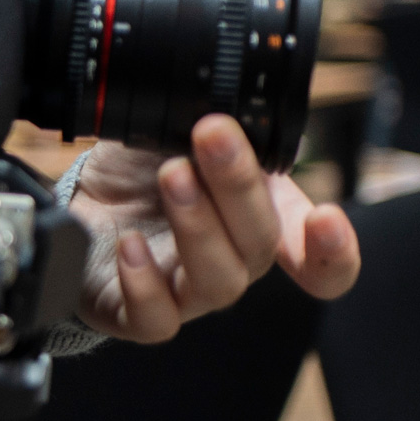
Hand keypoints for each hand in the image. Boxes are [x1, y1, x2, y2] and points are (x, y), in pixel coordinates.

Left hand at [67, 114, 358, 341]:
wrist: (84, 199)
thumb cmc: (143, 169)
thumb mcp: (180, 134)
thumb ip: (218, 128)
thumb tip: (231, 100)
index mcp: (257, 222)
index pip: (320, 260)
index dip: (335, 252)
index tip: (326, 217)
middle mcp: (231, 264)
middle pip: (259, 245)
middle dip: (238, 187)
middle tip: (211, 135)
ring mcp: (186, 296)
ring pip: (217, 281)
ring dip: (198, 225)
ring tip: (171, 173)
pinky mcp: (134, 315)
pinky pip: (154, 319)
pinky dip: (144, 283)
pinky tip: (130, 244)